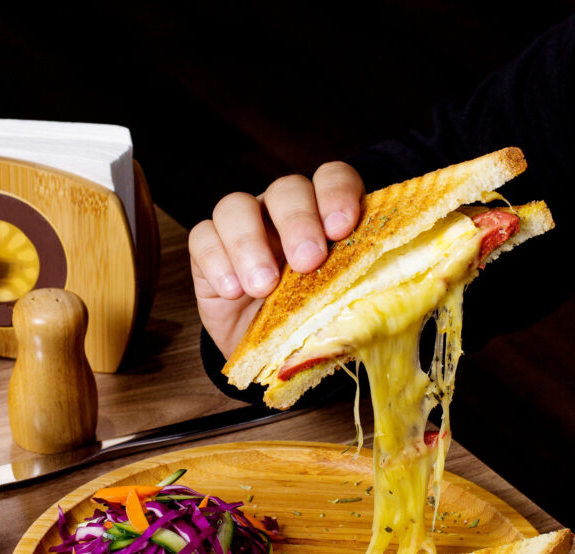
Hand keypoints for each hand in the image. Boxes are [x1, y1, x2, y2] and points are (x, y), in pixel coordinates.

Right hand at [189, 161, 364, 358]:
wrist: (271, 353)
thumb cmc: (312, 323)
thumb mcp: (338, 309)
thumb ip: (354, 293)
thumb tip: (371, 307)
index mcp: (324, 216)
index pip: (332, 179)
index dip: (337, 194)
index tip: (342, 228)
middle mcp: (283, 213)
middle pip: (287, 190)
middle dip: (298, 222)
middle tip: (307, 262)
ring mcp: (243, 228)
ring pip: (236, 206)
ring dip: (249, 243)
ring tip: (262, 287)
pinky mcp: (209, 250)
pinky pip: (203, 238)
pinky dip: (217, 262)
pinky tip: (232, 291)